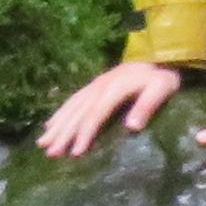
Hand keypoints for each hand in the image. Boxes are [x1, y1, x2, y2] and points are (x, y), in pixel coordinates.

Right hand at [41, 58, 183, 157]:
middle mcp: (100, 86)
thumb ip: (147, 106)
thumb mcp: (162, 88)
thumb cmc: (163, 74)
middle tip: (50, 153)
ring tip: (42, 143)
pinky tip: (50, 124)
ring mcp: (95, 84)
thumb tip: (131, 127)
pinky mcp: (95, 84)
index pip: (95, 114)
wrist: (160, 52)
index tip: (75, 153)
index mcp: (114, 88)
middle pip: (78, 112)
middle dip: (63, 133)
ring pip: (71, 106)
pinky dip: (60, 112)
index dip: (84, 133)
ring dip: (57, 125)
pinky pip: (73, 99)